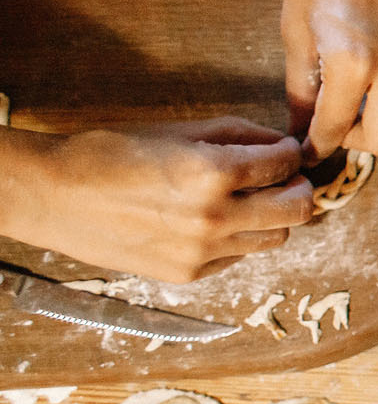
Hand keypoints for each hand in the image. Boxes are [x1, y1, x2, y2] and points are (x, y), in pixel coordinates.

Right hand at [0, 119, 314, 281]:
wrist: (54, 196)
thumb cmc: (113, 153)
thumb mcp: (179, 130)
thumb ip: (238, 135)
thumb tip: (279, 143)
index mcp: (213, 173)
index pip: (284, 165)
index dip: (289, 154)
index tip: (283, 152)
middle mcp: (215, 217)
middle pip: (297, 211)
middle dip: (297, 188)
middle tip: (286, 178)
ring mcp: (203, 251)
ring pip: (274, 239)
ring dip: (273, 217)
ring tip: (252, 200)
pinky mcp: (188, 274)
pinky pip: (238, 256)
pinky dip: (240, 238)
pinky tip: (216, 221)